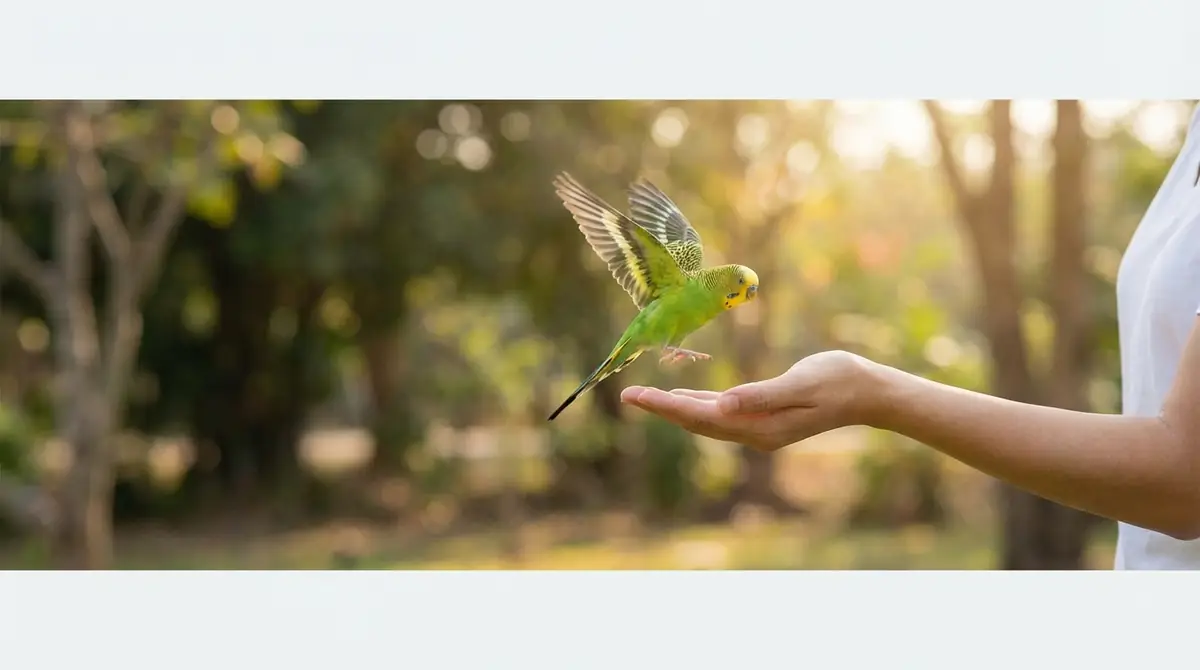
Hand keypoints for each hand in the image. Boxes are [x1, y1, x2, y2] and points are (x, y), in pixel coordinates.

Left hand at [620, 350, 883, 451]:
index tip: (636, 396)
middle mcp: (754, 433)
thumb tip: (723, 406)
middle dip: (661, 409)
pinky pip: (720, 414)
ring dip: (675, 408)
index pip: (701, 418)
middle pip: (696, 422)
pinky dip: (697, 406)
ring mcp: (759, 428)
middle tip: (626, 395)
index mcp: (759, 426)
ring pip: (706, 420)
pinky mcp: (764, 417)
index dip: (665, 407)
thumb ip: (761, 396)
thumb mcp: (800, 383)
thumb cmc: (838, 380)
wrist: (868, 391)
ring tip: (645, 398)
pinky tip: (683, 398)